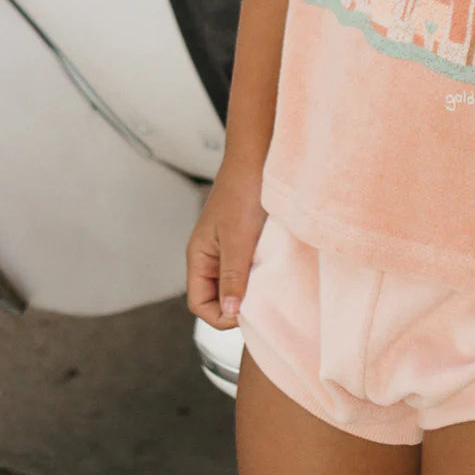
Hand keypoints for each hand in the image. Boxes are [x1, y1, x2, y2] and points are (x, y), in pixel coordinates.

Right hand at [186, 157, 265, 329]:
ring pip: (236, 284)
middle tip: (263, 303)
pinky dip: (260, 274)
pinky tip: (275, 270)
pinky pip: (249, 268)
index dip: (220, 316)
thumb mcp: (238, 239)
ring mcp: (229, 249)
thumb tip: (229, 313)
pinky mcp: (247, 240)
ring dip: (251, 290)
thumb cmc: (243, 193)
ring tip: (270, 286)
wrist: (259, 158)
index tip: (247, 312)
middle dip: (237, 305)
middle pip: (217, 298)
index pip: (200, 304)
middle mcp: (211, 256)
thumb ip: (232, 276)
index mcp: (199, 257)